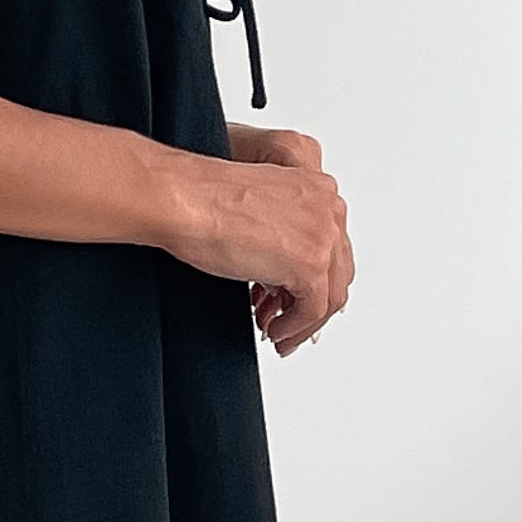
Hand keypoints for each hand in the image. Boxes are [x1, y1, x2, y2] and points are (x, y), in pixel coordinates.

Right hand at [215, 121, 353, 356]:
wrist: (185, 200)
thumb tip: (285, 278)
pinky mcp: (310, 266)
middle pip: (336, 272)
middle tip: (286, 321)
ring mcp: (323, 237)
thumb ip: (285, 235)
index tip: (291, 297)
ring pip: (331, 295)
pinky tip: (275, 331)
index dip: (312, 279)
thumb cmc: (204, 198)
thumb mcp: (258, 212)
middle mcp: (329, 209)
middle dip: (310, 303)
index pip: (332, 247)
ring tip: (279, 333)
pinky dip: (295, 328)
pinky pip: (313, 311)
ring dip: (304, 322)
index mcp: (318, 189)